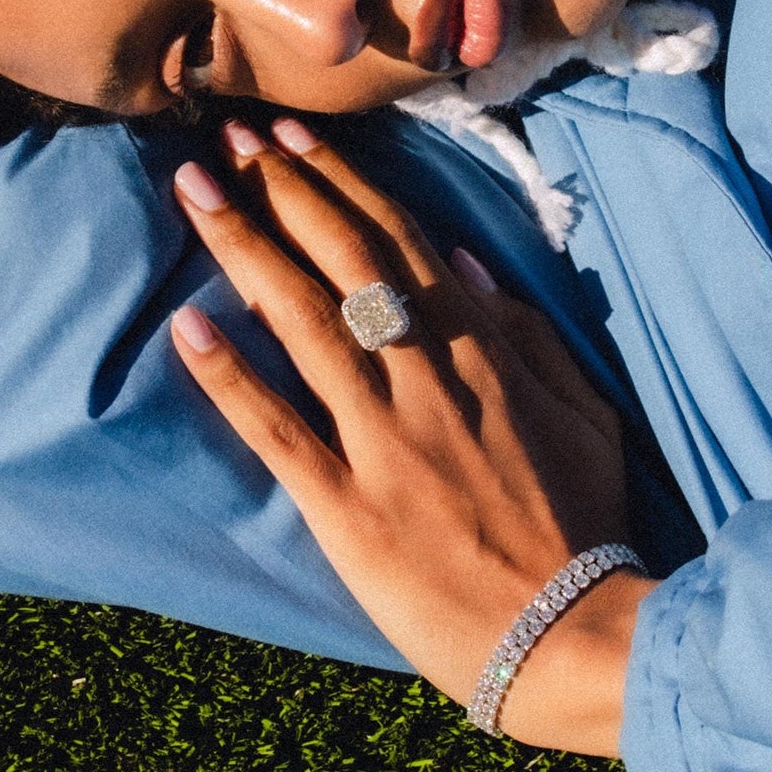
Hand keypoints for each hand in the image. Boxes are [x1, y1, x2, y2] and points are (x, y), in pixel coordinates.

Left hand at [168, 117, 655, 755]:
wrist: (576, 637)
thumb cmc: (585, 525)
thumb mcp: (584, 411)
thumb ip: (527, 332)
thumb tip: (464, 260)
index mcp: (486, 353)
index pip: (401, 243)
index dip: (339, 183)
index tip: (289, 137)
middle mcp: (431, 380)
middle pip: (346, 261)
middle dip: (283, 189)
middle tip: (225, 134)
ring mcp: (387, 442)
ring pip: (305, 323)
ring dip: (244, 248)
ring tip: (194, 191)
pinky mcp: (350, 510)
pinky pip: (281, 431)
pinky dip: (232, 378)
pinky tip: (186, 328)